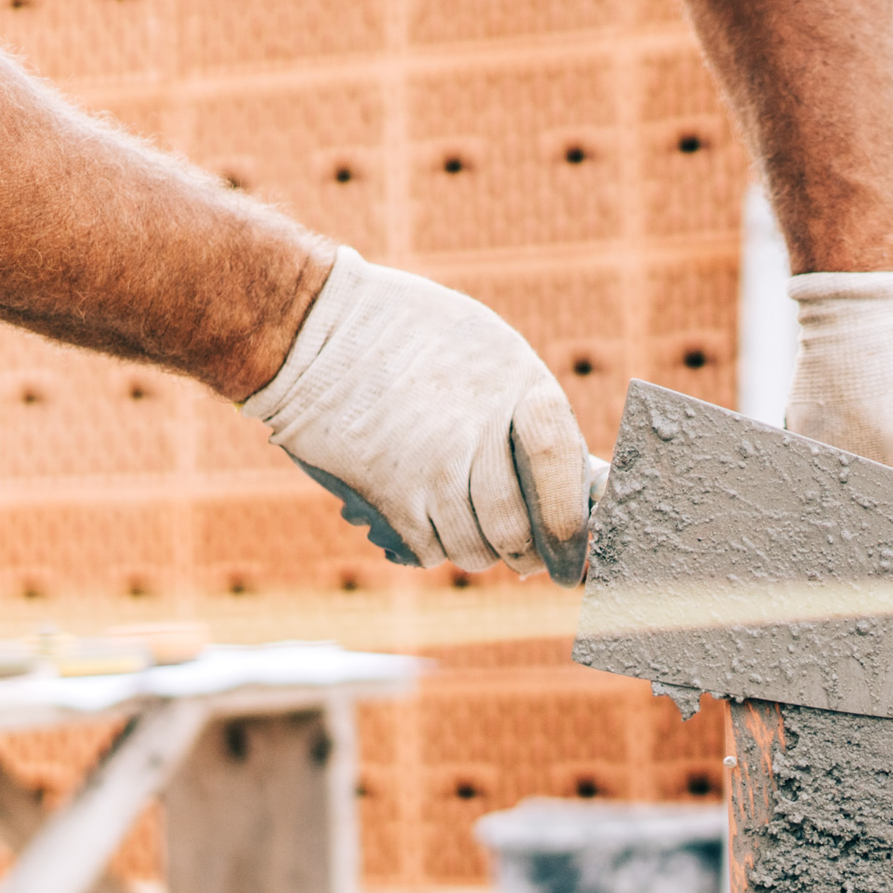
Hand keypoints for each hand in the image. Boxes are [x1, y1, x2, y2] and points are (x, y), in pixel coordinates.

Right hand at [244, 250, 594, 581]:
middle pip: (519, 529)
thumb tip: (578, 480)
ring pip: (474, 549)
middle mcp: (481, 431)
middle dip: (527, 557)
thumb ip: (530, 411)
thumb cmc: (411, 334)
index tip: (576, 558)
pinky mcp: (389, 494)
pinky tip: (426, 518)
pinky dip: (433, 547)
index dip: (573, 527)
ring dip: (477, 552)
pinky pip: (429, 550)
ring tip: (471, 531)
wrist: (314, 330)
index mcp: (521, 387)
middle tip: (528, 562)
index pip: (566, 472)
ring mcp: (433, 467)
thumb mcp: (490, 348)